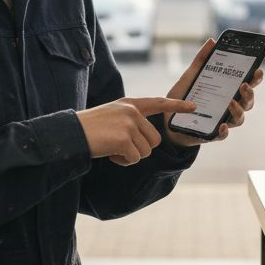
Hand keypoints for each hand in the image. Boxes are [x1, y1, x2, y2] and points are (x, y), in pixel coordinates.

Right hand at [76, 96, 196, 165]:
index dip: (177, 105)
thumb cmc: (90, 128)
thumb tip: (149, 139)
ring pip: (146, 151)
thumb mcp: (113, 116)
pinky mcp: (124, 139)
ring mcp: (129, 124)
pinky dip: (123, 161)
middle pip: (155, 140)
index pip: (158, 102)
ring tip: (113, 148)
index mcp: (130, 104)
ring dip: (131, 156)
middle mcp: (132, 112)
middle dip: (141, 149)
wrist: (71, 133)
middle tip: (120, 147)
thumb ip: (131, 120)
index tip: (193, 106)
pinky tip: (110, 154)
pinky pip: (135, 158)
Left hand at [162, 38, 264, 148]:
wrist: (166, 119)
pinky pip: (223, 135)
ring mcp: (222, 121)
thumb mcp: (190, 76)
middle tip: (244, 85)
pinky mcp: (211, 134)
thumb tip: (212, 41)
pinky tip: (222, 125)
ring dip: (239, 110)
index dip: (255, 79)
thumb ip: (201, 60)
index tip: (258, 70)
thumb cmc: (183, 97)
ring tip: (231, 102)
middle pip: (248, 102)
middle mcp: (229, 107)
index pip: (247, 84)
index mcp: (227, 92)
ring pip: (239, 118)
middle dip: (249, 93)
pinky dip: (225, 131)